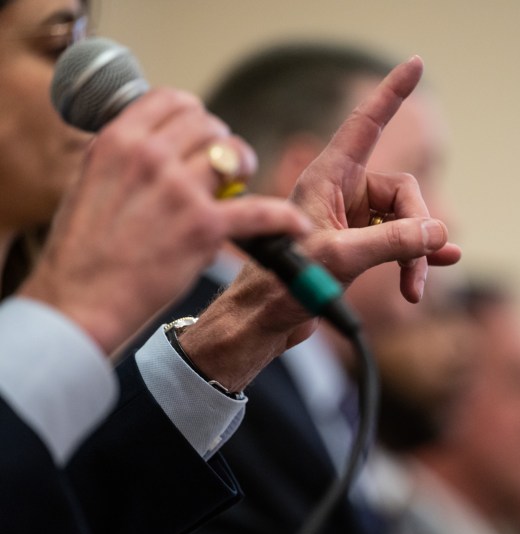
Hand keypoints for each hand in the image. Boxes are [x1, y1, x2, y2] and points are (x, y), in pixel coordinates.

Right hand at [19, 88, 310, 354]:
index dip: (192, 116)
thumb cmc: (82, 253)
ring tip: (239, 188)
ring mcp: (180, 191)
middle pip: (209, 125)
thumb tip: (161, 146)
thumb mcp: (89, 184)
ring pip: (235, 155)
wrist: (80, 303)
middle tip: (220, 170)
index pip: (172, 100)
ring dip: (244, 169)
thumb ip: (126, 159)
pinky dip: (284, 219)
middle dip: (220, 143)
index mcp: (117, 141)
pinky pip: (261, 212)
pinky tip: (296, 226)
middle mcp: (149, 157)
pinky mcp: (205, 228)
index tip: (199, 135)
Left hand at [292, 55, 460, 298]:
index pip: (366, 125)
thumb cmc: (282, 285)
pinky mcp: (357, 246)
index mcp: (328, 178)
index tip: (416, 64)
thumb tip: (439, 234)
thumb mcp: (339, 259)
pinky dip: (415, 258)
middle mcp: (342, 193)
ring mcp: (351, 220)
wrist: (262, 321)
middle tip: (414, 272)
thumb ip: (392, 244)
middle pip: (402, 194)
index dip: (391, 94)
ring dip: (415, 255)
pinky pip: (399, 242)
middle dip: (415, 233)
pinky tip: (436, 269)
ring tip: (414, 289)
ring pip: (404, 223)